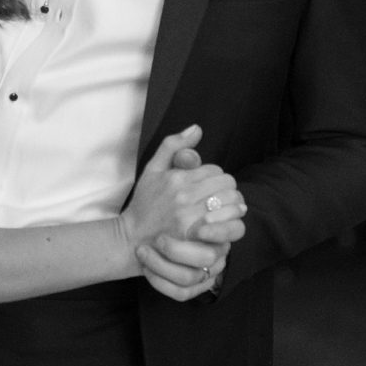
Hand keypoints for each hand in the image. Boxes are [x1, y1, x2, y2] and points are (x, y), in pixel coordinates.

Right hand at [119, 126, 245, 299]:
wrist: (132, 238)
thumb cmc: (143, 204)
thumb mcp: (151, 170)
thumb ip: (172, 145)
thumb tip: (197, 128)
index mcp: (176, 177)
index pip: (215, 170)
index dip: (214, 177)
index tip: (207, 186)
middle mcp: (184, 195)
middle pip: (227, 184)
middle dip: (226, 190)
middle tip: (219, 198)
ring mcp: (191, 216)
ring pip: (232, 202)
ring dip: (233, 205)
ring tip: (223, 210)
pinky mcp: (196, 235)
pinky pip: (229, 223)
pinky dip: (231, 222)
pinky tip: (224, 223)